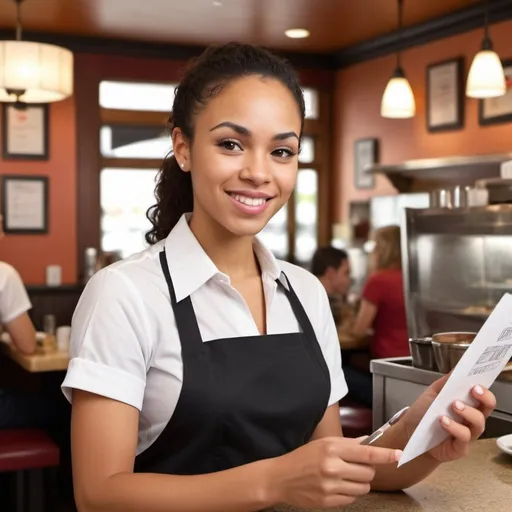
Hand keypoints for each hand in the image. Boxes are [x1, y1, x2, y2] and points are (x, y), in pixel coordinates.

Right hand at [267, 437, 400, 508]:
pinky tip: (336, 486)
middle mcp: (332, 467)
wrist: (281, 477)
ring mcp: (330, 486)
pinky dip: (349, 493)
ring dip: (359, 483)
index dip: (385, 455)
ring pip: (363, 488)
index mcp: (332, 449)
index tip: (398, 455)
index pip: (366, 453)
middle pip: (368, 472)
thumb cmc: (303, 457)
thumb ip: (348, 444)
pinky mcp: (328, 501)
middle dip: (366, 470)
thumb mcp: (323, 444)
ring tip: (344, 477)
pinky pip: (352, 499)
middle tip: (354, 466)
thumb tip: (368, 441)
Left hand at [402, 375, 495, 462]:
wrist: (411, 432)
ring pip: (478, 422)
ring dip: (467, 411)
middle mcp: (471, 418)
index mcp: (467, 403)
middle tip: (473, 390)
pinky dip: (454, 427)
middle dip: (484, 397)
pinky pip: (464, 437)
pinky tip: (443, 421)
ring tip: (454, 405)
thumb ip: (446, 383)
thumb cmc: (424, 412)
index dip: (484, 388)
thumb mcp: (433, 393)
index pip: (483, 394)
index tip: (478, 380)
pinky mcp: (460, 447)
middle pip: (487, 407)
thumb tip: (458, 368)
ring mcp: (468, 433)